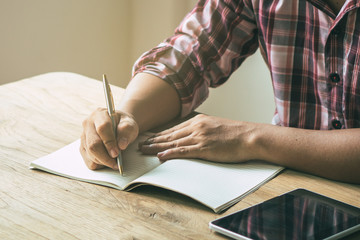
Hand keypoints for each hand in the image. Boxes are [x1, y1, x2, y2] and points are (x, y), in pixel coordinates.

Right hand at [80, 108, 138, 169]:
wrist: (118, 126)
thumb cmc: (123, 125)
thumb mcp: (130, 124)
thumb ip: (127, 131)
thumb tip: (121, 145)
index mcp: (100, 114)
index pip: (102, 128)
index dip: (109, 142)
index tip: (116, 153)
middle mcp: (88, 124)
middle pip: (93, 144)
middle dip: (105, 157)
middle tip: (116, 163)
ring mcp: (83, 136)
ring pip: (90, 154)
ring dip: (103, 161)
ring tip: (114, 161)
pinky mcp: (82, 147)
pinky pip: (88, 160)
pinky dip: (99, 164)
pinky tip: (107, 160)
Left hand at [139, 114, 259, 162]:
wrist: (249, 136)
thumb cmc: (235, 133)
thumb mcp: (216, 126)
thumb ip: (202, 130)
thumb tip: (191, 136)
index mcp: (198, 121)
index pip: (174, 129)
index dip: (160, 135)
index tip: (150, 138)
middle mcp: (196, 127)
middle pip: (170, 135)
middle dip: (153, 141)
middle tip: (140, 144)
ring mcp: (200, 137)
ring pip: (173, 143)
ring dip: (157, 147)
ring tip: (144, 150)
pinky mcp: (204, 148)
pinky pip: (183, 151)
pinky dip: (170, 154)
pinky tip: (160, 156)